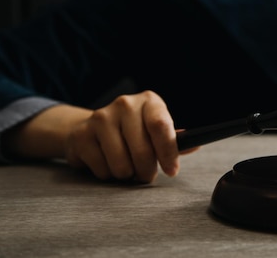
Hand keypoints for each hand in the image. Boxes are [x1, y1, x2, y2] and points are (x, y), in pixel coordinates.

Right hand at [64, 90, 198, 182]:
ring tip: (127, 167)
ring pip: (121, 164)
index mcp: (149, 102)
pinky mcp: (81, 135)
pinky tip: (107, 163)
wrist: (91, 128)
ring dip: (127, 174)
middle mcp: (125, 104)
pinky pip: (102, 170)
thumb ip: (174, 140)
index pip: (161, 126)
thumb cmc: (133, 132)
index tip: (171, 170)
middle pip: (142, 150)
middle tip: (147, 174)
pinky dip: (108, 175)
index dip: (168, 152)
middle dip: (147, 171)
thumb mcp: (156, 130)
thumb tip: (195, 144)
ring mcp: (101, 118)